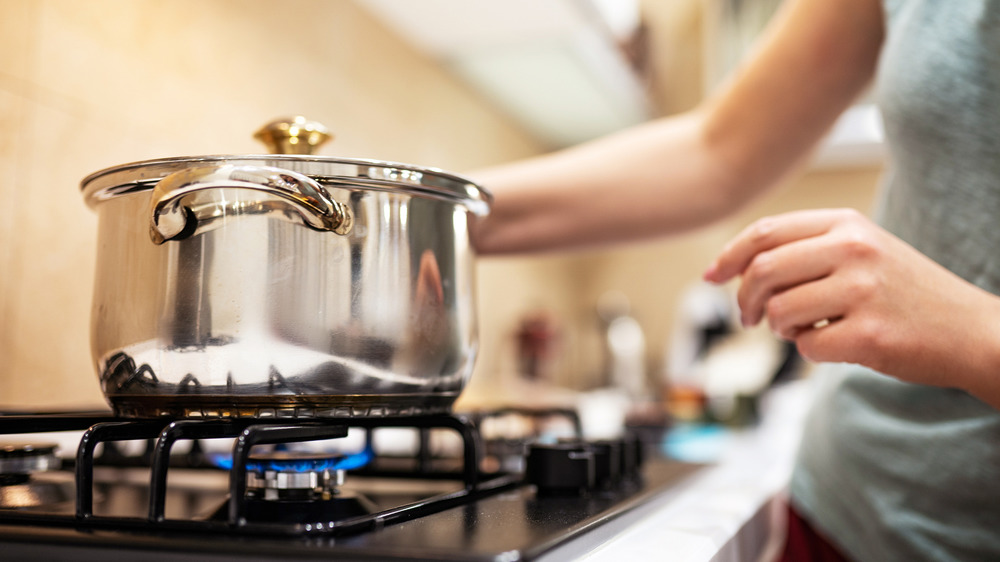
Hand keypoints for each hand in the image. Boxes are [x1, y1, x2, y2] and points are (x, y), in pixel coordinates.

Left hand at [702, 208, 999, 395]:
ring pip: (779, 311)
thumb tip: (733, 266)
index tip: (712, 276)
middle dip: (745, 301)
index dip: (729, 256)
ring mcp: (863, 291)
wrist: (973, 331)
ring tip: (806, 329)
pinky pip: (806, 346)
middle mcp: (854, 249)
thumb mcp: (861, 250)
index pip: (765, 232)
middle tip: (751, 318)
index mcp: (847, 224)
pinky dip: (811, 351)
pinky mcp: (870, 334)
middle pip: (762, 272)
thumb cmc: (904, 293)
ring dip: (780, 328)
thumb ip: (805, 249)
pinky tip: (837, 343)